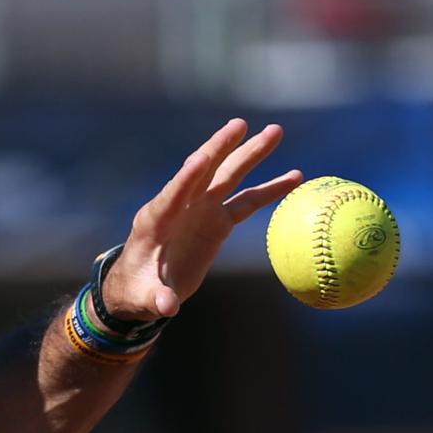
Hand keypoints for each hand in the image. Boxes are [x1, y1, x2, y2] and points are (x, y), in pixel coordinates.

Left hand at [102, 118, 302, 320]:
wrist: (143, 286)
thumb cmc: (138, 289)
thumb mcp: (145, 298)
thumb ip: (157, 299)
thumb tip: (167, 307)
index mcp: (156, 220)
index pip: (173, 194)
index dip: (186, 177)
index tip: (201, 156)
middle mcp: (180, 207)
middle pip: (202, 172)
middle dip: (220, 148)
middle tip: (240, 125)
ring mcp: (200, 210)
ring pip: (228, 177)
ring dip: (250, 155)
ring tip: (274, 131)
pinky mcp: (216, 221)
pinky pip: (247, 202)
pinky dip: (269, 190)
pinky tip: (295, 177)